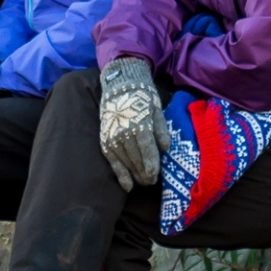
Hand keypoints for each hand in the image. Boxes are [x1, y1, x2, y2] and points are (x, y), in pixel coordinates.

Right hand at [95, 58, 167, 194]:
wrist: (119, 84)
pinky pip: (113, 161)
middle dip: (145, 174)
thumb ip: (161, 129)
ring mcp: (113, 137)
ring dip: (135, 175)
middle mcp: (124, 134)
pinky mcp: (105, 139)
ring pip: (126, 162)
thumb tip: (165, 148)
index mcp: (140, 126)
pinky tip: (127, 186)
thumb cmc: (142, 97)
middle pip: (137, 161)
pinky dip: (120, 174)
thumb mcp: (157, 109)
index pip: (148, 152)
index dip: (152, 167)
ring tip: (143, 182)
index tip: (156, 177)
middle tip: (152, 182)